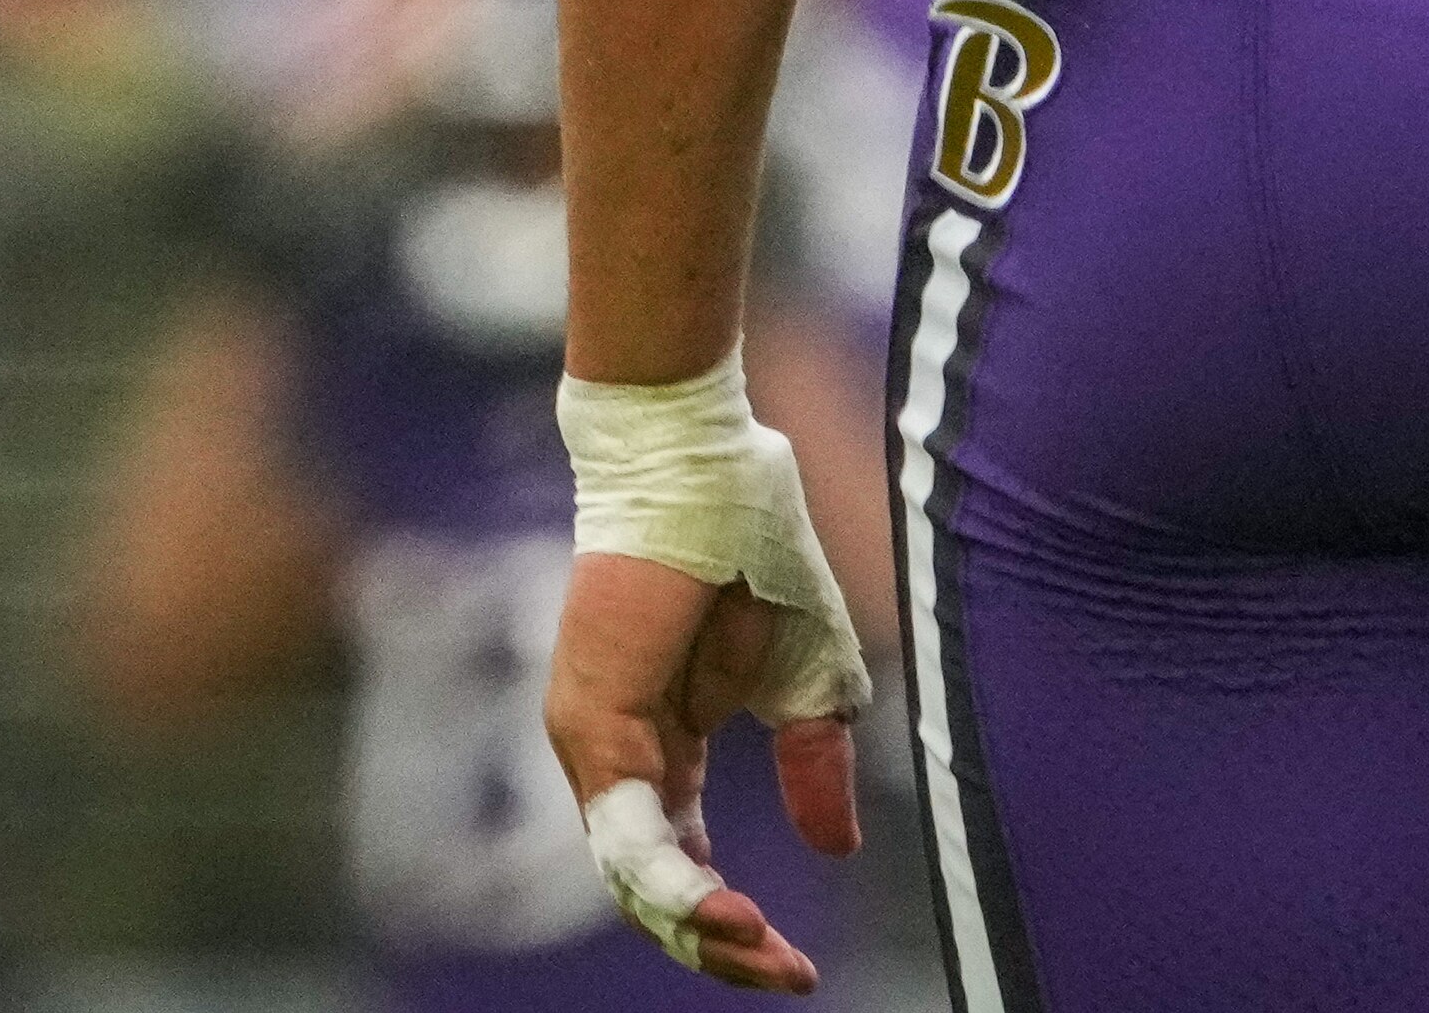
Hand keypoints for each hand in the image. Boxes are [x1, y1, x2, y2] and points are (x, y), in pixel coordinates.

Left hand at [542, 553, 861, 992]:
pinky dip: (678, 883)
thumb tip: (836, 850)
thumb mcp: (808, 681)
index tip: (801, 971)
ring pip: (634, 881)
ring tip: (764, 955)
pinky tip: (730, 910)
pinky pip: (629, 831)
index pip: (686, 872)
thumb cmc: (754, 554)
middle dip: (722, 951)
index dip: (739, 930)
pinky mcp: (592, 722)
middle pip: (655, 895)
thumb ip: (814, 764)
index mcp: (667, 754)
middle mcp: (623, 763)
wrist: (712, 466)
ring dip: (702, 931)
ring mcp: (598, 746)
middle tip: (788, 977)